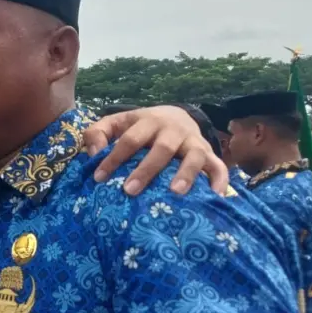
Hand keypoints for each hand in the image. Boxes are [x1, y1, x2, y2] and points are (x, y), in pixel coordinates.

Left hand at [84, 105, 227, 195]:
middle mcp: (173, 130)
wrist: (176, 115)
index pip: (129, 140)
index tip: (99, 178)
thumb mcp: (116, 123)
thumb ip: (98, 133)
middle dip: (146, 170)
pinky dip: (219, 180)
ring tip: (175, 193)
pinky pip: (219, 167)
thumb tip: (93, 153)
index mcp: (147, 121)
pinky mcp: (209, 153)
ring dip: (186, 174)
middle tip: (130, 190)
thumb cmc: (140, 127)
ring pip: (194, 156)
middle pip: (161, 149)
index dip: (113, 158)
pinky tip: (214, 196)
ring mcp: (194, 142)